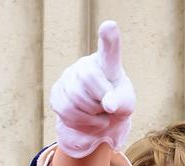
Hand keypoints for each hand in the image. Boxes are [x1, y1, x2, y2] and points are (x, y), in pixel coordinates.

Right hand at [50, 20, 135, 157]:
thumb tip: (108, 104)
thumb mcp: (126, 103)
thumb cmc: (117, 104)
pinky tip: (89, 119)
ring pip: (75, 97)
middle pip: (88, 78)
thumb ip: (121, 102)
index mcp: (107, 63)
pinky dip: (81, 121)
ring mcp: (68, 77)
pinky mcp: (57, 92)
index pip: (108, 50)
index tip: (110, 26)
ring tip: (99, 112)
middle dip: (100, 99)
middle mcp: (85, 65)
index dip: (109, 38)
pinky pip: (66, 109)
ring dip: (92, 114)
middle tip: (107, 107)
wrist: (99, 118)